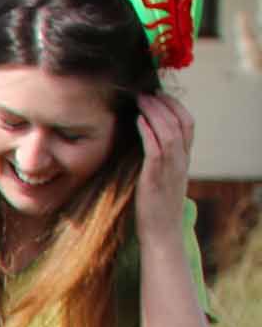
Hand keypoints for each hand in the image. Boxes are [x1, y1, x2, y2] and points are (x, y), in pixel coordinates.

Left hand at [132, 92, 194, 245]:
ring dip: (156, 112)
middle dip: (165, 103)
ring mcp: (171, 169)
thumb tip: (146, 143)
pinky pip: (156, 149)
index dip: (175, 106)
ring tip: (142, 100)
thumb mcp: (163, 179)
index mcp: (184, 160)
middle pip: (182, 122)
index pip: (188, 124)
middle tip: (148, 92)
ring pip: (170, 132)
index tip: (159, 95)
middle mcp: (182, 161)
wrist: (161, 234)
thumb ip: (160, 161)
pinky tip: (138, 120)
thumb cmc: (156, 209)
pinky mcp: (156, 179)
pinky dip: (149, 132)